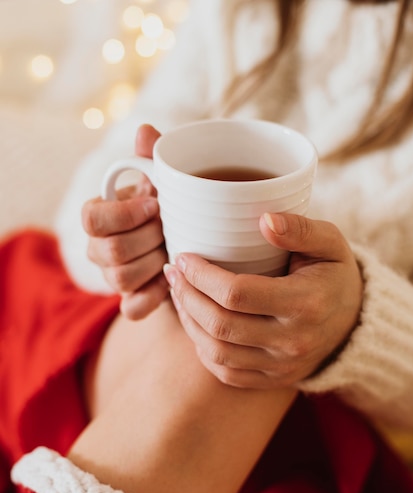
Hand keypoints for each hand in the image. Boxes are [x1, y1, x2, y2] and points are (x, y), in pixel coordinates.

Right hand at [82, 124, 168, 318]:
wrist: (191, 244)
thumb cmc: (172, 208)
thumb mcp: (167, 182)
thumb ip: (154, 158)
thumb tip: (144, 131)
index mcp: (101, 215)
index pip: (90, 217)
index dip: (123, 214)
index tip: (155, 204)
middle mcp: (99, 248)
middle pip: (110, 252)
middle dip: (149, 239)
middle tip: (171, 229)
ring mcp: (112, 277)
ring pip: (120, 280)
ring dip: (154, 264)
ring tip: (173, 251)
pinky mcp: (131, 301)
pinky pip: (132, 309)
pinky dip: (154, 296)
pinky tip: (171, 280)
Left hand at [163, 212, 362, 388]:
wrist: (354, 321)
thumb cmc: (333, 273)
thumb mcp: (330, 242)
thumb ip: (300, 228)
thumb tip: (264, 220)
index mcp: (306, 303)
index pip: (237, 293)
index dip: (201, 276)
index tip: (184, 258)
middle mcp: (293, 341)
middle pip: (220, 324)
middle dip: (187, 296)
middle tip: (173, 273)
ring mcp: (282, 366)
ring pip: (217, 351)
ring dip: (188, 322)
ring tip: (179, 295)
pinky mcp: (273, 380)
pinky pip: (226, 372)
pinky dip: (203, 349)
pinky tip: (196, 325)